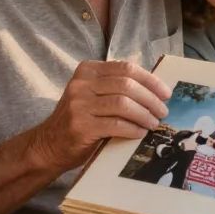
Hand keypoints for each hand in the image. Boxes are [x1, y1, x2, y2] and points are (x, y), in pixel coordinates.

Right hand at [30, 60, 170, 172]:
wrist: (49, 144)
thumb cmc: (79, 119)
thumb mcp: (93, 95)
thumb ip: (116, 87)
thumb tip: (155, 91)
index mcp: (87, 70)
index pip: (126, 68)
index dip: (150, 80)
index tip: (165, 93)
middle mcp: (81, 84)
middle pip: (127, 85)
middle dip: (150, 98)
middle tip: (163, 111)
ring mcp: (79, 105)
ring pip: (123, 104)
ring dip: (144, 114)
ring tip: (154, 123)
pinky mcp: (80, 126)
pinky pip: (115, 125)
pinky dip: (132, 128)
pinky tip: (140, 133)